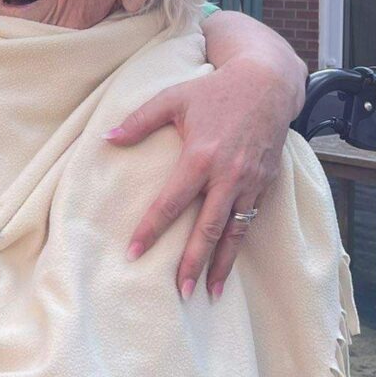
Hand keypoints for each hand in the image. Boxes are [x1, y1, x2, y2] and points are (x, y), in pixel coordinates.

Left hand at [110, 58, 298, 297]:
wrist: (268, 83)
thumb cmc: (215, 90)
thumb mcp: (173, 98)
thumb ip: (139, 120)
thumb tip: (107, 138)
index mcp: (201, 157)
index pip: (171, 202)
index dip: (151, 229)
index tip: (134, 252)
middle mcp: (228, 175)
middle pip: (207, 228)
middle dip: (193, 262)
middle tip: (180, 290)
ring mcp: (250, 182)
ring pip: (233, 232)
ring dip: (221, 264)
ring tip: (208, 293)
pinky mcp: (266, 183)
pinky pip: (249, 221)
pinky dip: (238, 245)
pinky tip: (228, 264)